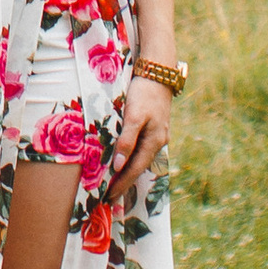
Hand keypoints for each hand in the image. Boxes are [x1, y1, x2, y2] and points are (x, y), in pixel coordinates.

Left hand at [102, 74, 173, 200]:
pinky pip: (141, 149)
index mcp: (154, 142)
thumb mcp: (134, 117)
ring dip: (127, 170)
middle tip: (109, 196)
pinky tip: (124, 160)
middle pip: (138, 167)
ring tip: (114, 182)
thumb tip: (119, 166)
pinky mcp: (153, 127)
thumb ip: (127, 141)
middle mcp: (158, 141)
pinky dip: (131, 157)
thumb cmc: (144, 93)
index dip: (121, 183)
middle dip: (124, 182)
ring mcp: (157, 135)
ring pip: (140, 158)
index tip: (109, 196)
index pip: (134, 169)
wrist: (158, 72)